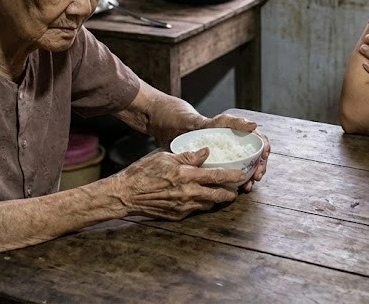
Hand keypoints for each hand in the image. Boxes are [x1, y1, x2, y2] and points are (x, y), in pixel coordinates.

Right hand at [114, 149, 244, 220]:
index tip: (243, 174)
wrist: (126, 195)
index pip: (216, 177)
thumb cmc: (143, 172)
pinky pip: (195, 210)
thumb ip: (188, 156)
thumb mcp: (165, 157)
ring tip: (220, 192)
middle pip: (218, 196)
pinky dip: (200, 204)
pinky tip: (199, 197)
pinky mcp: (177, 216)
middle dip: (230, 193)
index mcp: (186, 176)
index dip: (232, 176)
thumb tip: (206, 152)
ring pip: (208, 204)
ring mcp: (183, 207)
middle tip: (236, 188)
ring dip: (216, 199)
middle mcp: (188, 193)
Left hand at [196, 113, 269, 192]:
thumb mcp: (223, 121)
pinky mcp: (231, 167)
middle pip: (259, 159)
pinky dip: (242, 182)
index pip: (262, 143)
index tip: (263, 158)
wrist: (194, 133)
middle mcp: (245, 148)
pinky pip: (239, 176)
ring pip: (251, 169)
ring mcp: (239, 158)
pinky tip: (239, 188)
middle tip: (257, 177)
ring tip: (248, 186)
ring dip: (252, 178)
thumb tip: (254, 125)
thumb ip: (237, 122)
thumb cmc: (210, 125)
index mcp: (248, 136)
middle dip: (260, 168)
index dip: (265, 151)